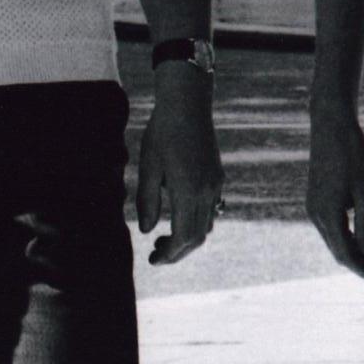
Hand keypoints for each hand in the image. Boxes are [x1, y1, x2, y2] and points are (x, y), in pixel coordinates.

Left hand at [135, 62, 220, 263]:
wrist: (188, 104)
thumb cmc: (162, 132)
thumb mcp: (148, 166)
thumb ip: (147, 201)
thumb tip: (146, 231)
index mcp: (188, 190)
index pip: (184, 237)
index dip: (170, 254)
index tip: (153, 260)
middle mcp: (207, 191)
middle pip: (198, 237)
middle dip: (177, 252)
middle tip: (155, 255)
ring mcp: (215, 184)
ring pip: (206, 225)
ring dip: (187, 239)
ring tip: (163, 239)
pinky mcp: (217, 177)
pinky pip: (210, 210)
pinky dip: (195, 223)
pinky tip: (177, 217)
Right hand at [306, 95, 363, 280]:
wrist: (330, 124)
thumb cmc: (352, 153)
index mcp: (327, 214)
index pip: (344, 253)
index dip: (361, 269)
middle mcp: (316, 213)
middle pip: (337, 250)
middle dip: (357, 263)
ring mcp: (313, 206)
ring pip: (333, 239)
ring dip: (351, 250)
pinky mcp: (316, 198)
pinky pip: (331, 226)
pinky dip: (345, 236)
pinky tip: (362, 236)